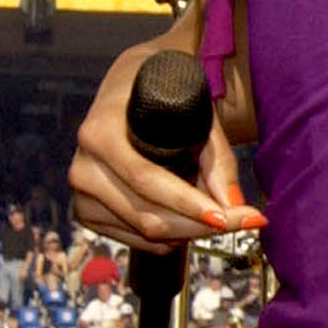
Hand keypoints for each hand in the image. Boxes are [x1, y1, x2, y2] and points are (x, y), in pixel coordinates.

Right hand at [67, 31, 261, 251]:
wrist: (131, 88)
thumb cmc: (167, 99)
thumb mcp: (195, 115)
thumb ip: (216, 160)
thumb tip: (232, 203)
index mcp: (100, 132)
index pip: (146, 179)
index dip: (188, 203)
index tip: (228, 216)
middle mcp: (83, 166)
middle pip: (146, 215)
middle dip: (200, 225)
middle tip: (246, 221)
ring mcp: (81, 193)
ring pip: (143, 231)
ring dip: (189, 232)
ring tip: (223, 218)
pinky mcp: (86, 213)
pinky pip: (134, 239)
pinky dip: (169, 238)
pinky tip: (190, 223)